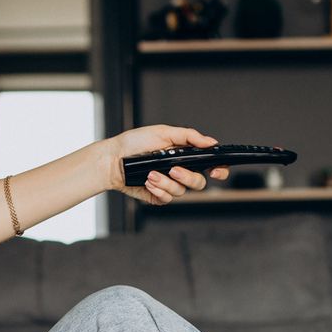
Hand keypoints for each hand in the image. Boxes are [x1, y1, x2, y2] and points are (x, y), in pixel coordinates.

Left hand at [102, 124, 230, 204]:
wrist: (112, 159)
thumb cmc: (134, 143)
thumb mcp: (163, 132)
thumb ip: (189, 137)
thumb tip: (211, 142)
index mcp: (184, 155)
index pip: (210, 165)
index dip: (219, 170)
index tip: (216, 170)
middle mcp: (179, 171)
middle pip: (199, 183)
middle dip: (188, 177)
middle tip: (174, 169)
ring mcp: (169, 185)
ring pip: (181, 192)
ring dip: (166, 183)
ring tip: (150, 174)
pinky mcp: (157, 196)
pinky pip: (166, 199)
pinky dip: (158, 190)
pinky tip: (147, 182)